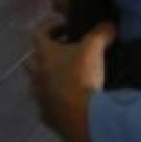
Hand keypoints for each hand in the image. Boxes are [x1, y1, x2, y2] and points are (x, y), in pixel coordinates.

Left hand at [26, 23, 113, 141]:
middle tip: (63, 54)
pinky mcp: (47, 117)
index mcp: (44, 55)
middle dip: (44, 56)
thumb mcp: (94, 48)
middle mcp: (36, 76)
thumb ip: (101, 33)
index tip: (66, 29)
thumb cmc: (82, 76)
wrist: (82, 117)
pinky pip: (46, 107)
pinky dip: (54, 102)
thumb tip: (109, 25)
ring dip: (46, 80)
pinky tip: (68, 103)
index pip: (38, 35)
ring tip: (64, 80)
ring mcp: (39, 98)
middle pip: (31, 61)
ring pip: (36, 85)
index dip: (51, 29)